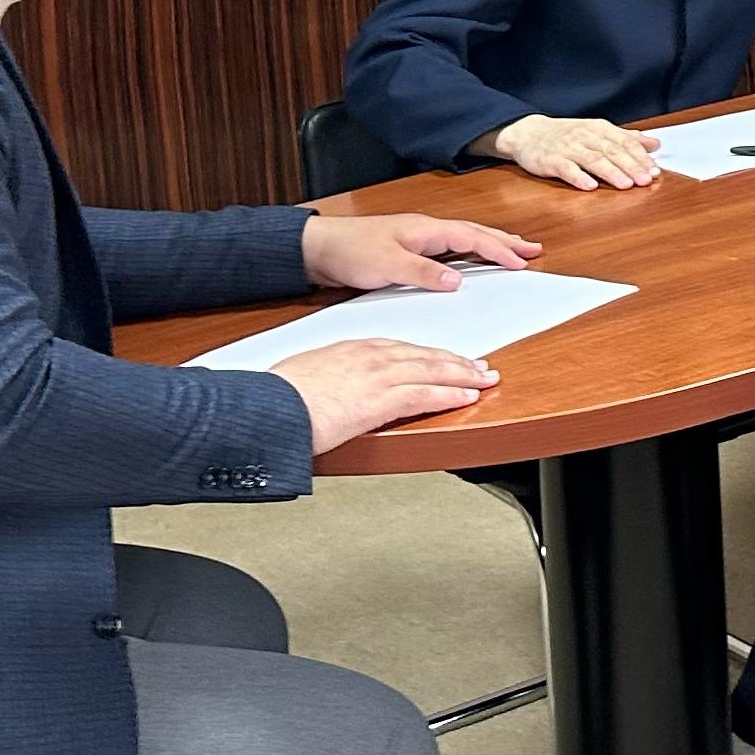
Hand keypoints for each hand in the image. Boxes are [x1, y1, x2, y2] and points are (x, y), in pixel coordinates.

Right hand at [270, 336, 493, 451]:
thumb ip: (328, 379)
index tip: (446, 357)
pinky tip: (468, 396)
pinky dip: (451, 394)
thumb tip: (330, 390)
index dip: (430, 353)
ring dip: (463, 375)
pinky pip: (425, 394)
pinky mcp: (380, 399)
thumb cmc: (279, 396)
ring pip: (432, 371)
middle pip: (424, 355)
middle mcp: (370, 356)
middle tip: (480, 365)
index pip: (402, 348)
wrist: (269, 406)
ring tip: (485, 379)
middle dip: (456, 361)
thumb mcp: (305, 378)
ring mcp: (377, 376)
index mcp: (353, 349)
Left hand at [302, 213, 539, 293]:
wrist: (319, 248)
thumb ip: (425, 272)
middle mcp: (426, 231)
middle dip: (504, 241)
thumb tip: (459, 280)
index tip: (522, 261)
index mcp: (426, 230)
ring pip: (464, 240)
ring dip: (489, 245)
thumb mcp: (389, 265)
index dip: (499, 249)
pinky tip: (471, 263)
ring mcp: (418, 239)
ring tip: (512, 252)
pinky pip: (450, 249)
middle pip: (475, 233)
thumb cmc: (351, 251)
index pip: (472, 237)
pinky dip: (469, 253)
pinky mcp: (409, 250)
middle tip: (532, 250)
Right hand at [493, 113, 662, 189]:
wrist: (528, 133)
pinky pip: (566, 169)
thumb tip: (654, 144)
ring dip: (611, 172)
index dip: (640, 156)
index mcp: (598, 128)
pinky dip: (578, 177)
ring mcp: (567, 148)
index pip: (623, 141)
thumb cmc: (567, 135)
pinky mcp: (551, 161)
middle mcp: (584, 136)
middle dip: (631, 165)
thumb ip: (626, 138)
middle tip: (646, 179)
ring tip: (626, 184)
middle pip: (611, 151)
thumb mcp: (597, 131)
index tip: (655, 169)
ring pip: (592, 160)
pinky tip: (590, 186)